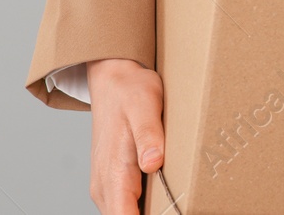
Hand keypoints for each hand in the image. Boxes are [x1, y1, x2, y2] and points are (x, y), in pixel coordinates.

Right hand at [87, 58, 164, 214]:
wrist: (114, 81)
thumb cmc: (131, 92)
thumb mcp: (145, 107)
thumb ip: (148, 136)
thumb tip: (153, 163)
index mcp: (113, 172)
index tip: (171, 210)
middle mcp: (104, 185)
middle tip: (179, 204)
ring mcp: (106, 184)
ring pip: (124, 214)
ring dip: (148, 211)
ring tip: (174, 201)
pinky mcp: (112, 180)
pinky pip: (125, 205)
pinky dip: (141, 207)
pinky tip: (163, 198)